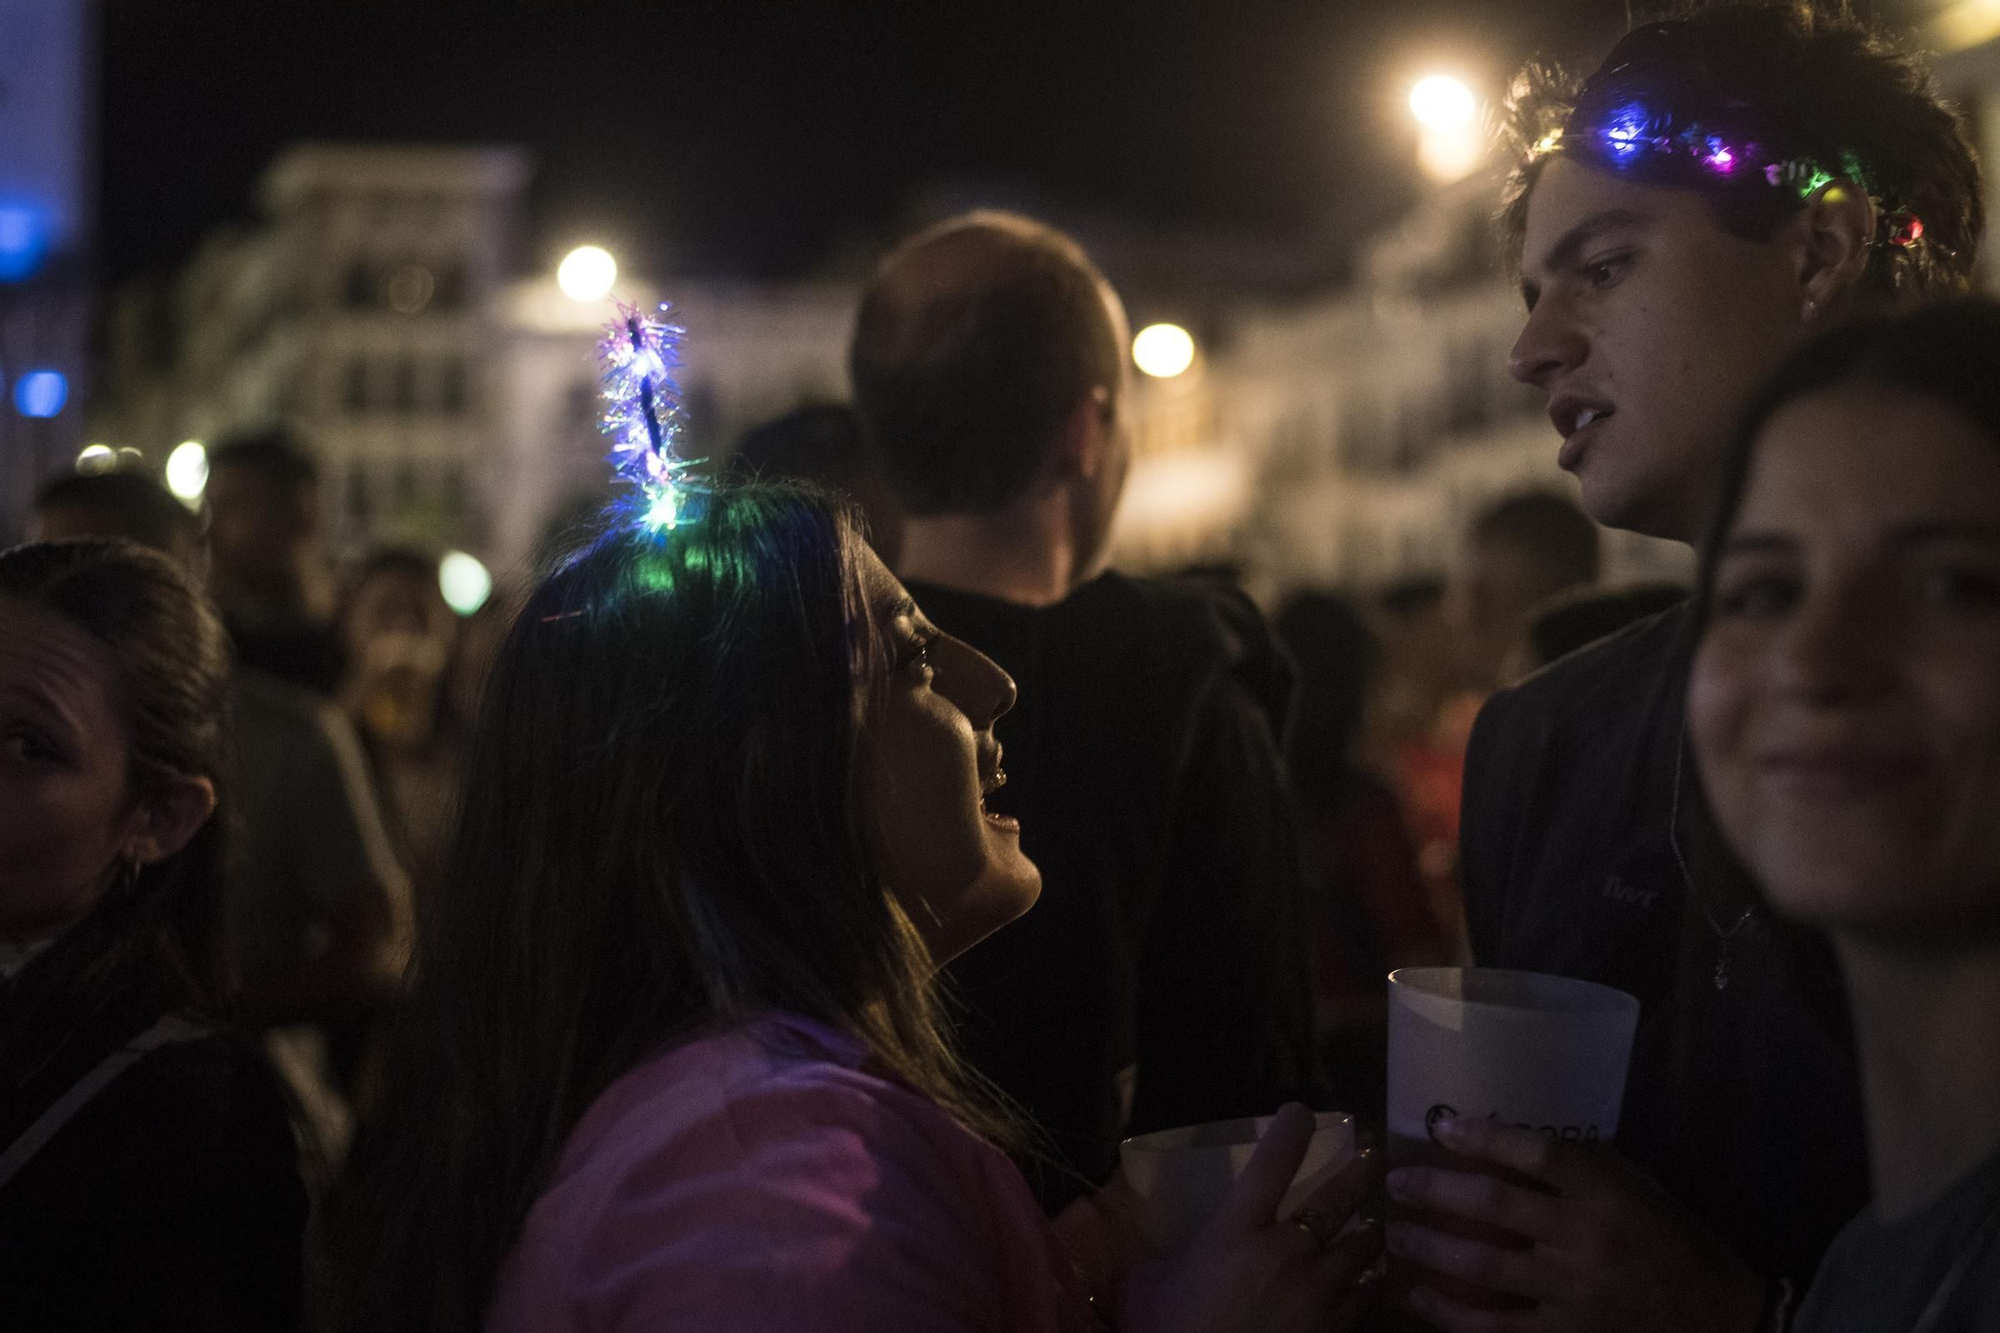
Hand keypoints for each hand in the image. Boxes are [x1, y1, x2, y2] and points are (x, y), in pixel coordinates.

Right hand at [1120, 1104, 1381, 1332]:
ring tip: (1377, 1224)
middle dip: (1359, 1172)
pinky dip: (1373, 1286)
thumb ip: (1167, 1257)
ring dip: (1371, 1232)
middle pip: (1338, 1198)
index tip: (1301, 1112)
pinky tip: (1374, 1284)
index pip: (1273, 1161)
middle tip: (1374, 1157)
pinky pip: (1368, 1298)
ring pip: (1364, 1248)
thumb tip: (1168, 1251)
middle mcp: (1287, 1251)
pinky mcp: (1338, 1331)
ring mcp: (1319, 1293)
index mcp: (1237, 1230)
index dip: (1292, 1128)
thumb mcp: (1147, 1286)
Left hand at [1384, 1116, 1764, 1332]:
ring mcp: (1576, 1292)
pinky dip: (1451, 1313)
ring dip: (1430, 1248)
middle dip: (1435, 1190)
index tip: (1439, 1127)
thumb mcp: (1638, 1191)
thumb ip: (1581, 1169)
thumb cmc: (1675, 1244)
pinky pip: (1496, 1327)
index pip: (1537, 1152)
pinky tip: (1420, 1297)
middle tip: (1395, 1182)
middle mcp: (1589, 1238)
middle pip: (1495, 1204)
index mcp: (1609, 1192)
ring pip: (1484, 1266)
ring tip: (1395, 1234)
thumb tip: (1505, 1141)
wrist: (1723, 1319)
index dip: (1484, 1136)